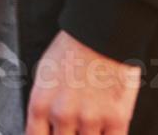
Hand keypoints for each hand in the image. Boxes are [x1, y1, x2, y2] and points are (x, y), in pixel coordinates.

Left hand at [25, 30, 140, 134]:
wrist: (102, 33)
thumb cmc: (73, 49)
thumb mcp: (45, 75)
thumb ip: (44, 106)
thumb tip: (47, 127)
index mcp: (41, 104)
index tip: (53, 134)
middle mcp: (63, 115)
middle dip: (69, 134)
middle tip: (75, 126)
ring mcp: (90, 119)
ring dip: (89, 134)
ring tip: (91, 120)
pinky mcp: (116, 119)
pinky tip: (106, 129)